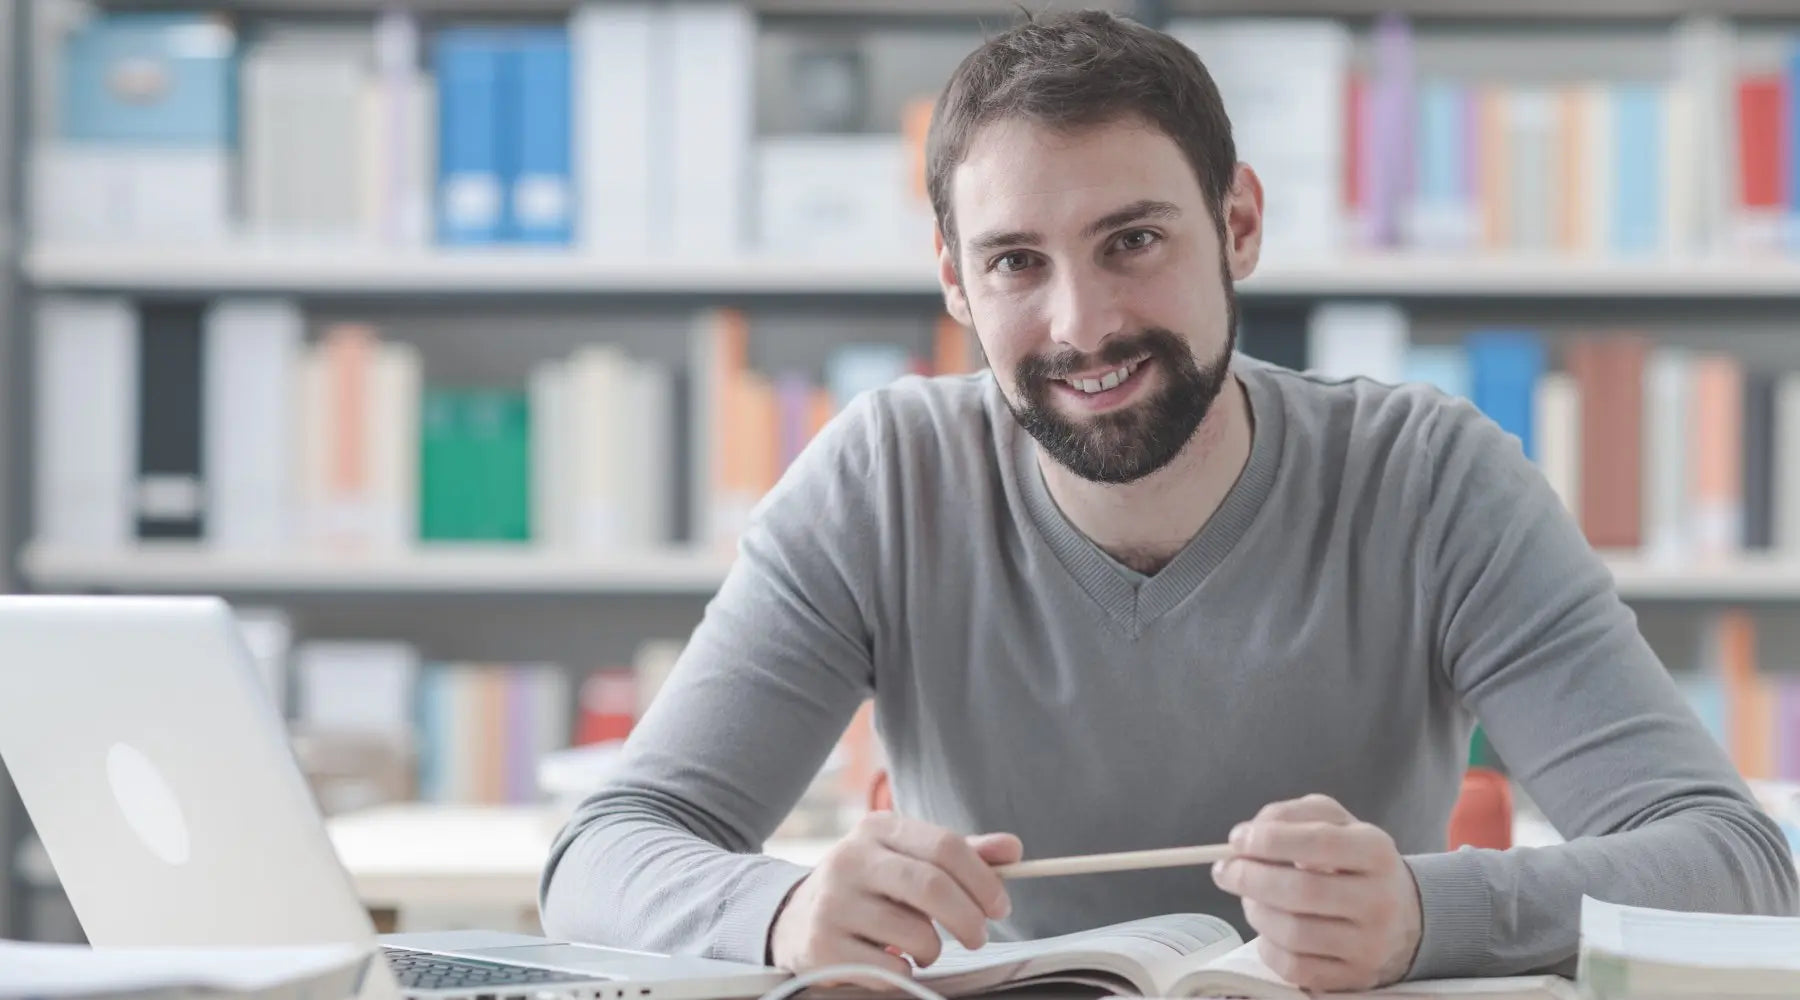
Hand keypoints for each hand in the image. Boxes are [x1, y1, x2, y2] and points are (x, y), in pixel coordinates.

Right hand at [768, 811, 1021, 984]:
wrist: (796, 919)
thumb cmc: (871, 888)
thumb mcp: (909, 860)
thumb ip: (961, 855)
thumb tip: (1013, 849)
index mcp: (878, 829)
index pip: (945, 846)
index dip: (983, 879)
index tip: (1000, 906)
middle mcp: (851, 859)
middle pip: (931, 886)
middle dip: (969, 918)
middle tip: (979, 936)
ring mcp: (832, 903)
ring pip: (914, 933)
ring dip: (933, 950)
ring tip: (922, 947)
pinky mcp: (821, 945)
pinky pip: (889, 968)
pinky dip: (904, 971)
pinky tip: (892, 960)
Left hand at [1211, 793, 1421, 991]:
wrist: (1403, 916)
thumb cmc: (1354, 861)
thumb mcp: (1334, 822)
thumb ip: (1291, 815)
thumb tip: (1247, 835)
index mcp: (1376, 851)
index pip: (1320, 842)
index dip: (1270, 840)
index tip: (1237, 839)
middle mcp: (1379, 900)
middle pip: (1302, 892)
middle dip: (1250, 878)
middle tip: (1226, 871)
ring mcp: (1369, 945)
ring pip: (1294, 933)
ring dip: (1256, 912)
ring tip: (1250, 898)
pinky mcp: (1354, 978)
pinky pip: (1294, 968)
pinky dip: (1268, 947)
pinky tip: (1269, 930)